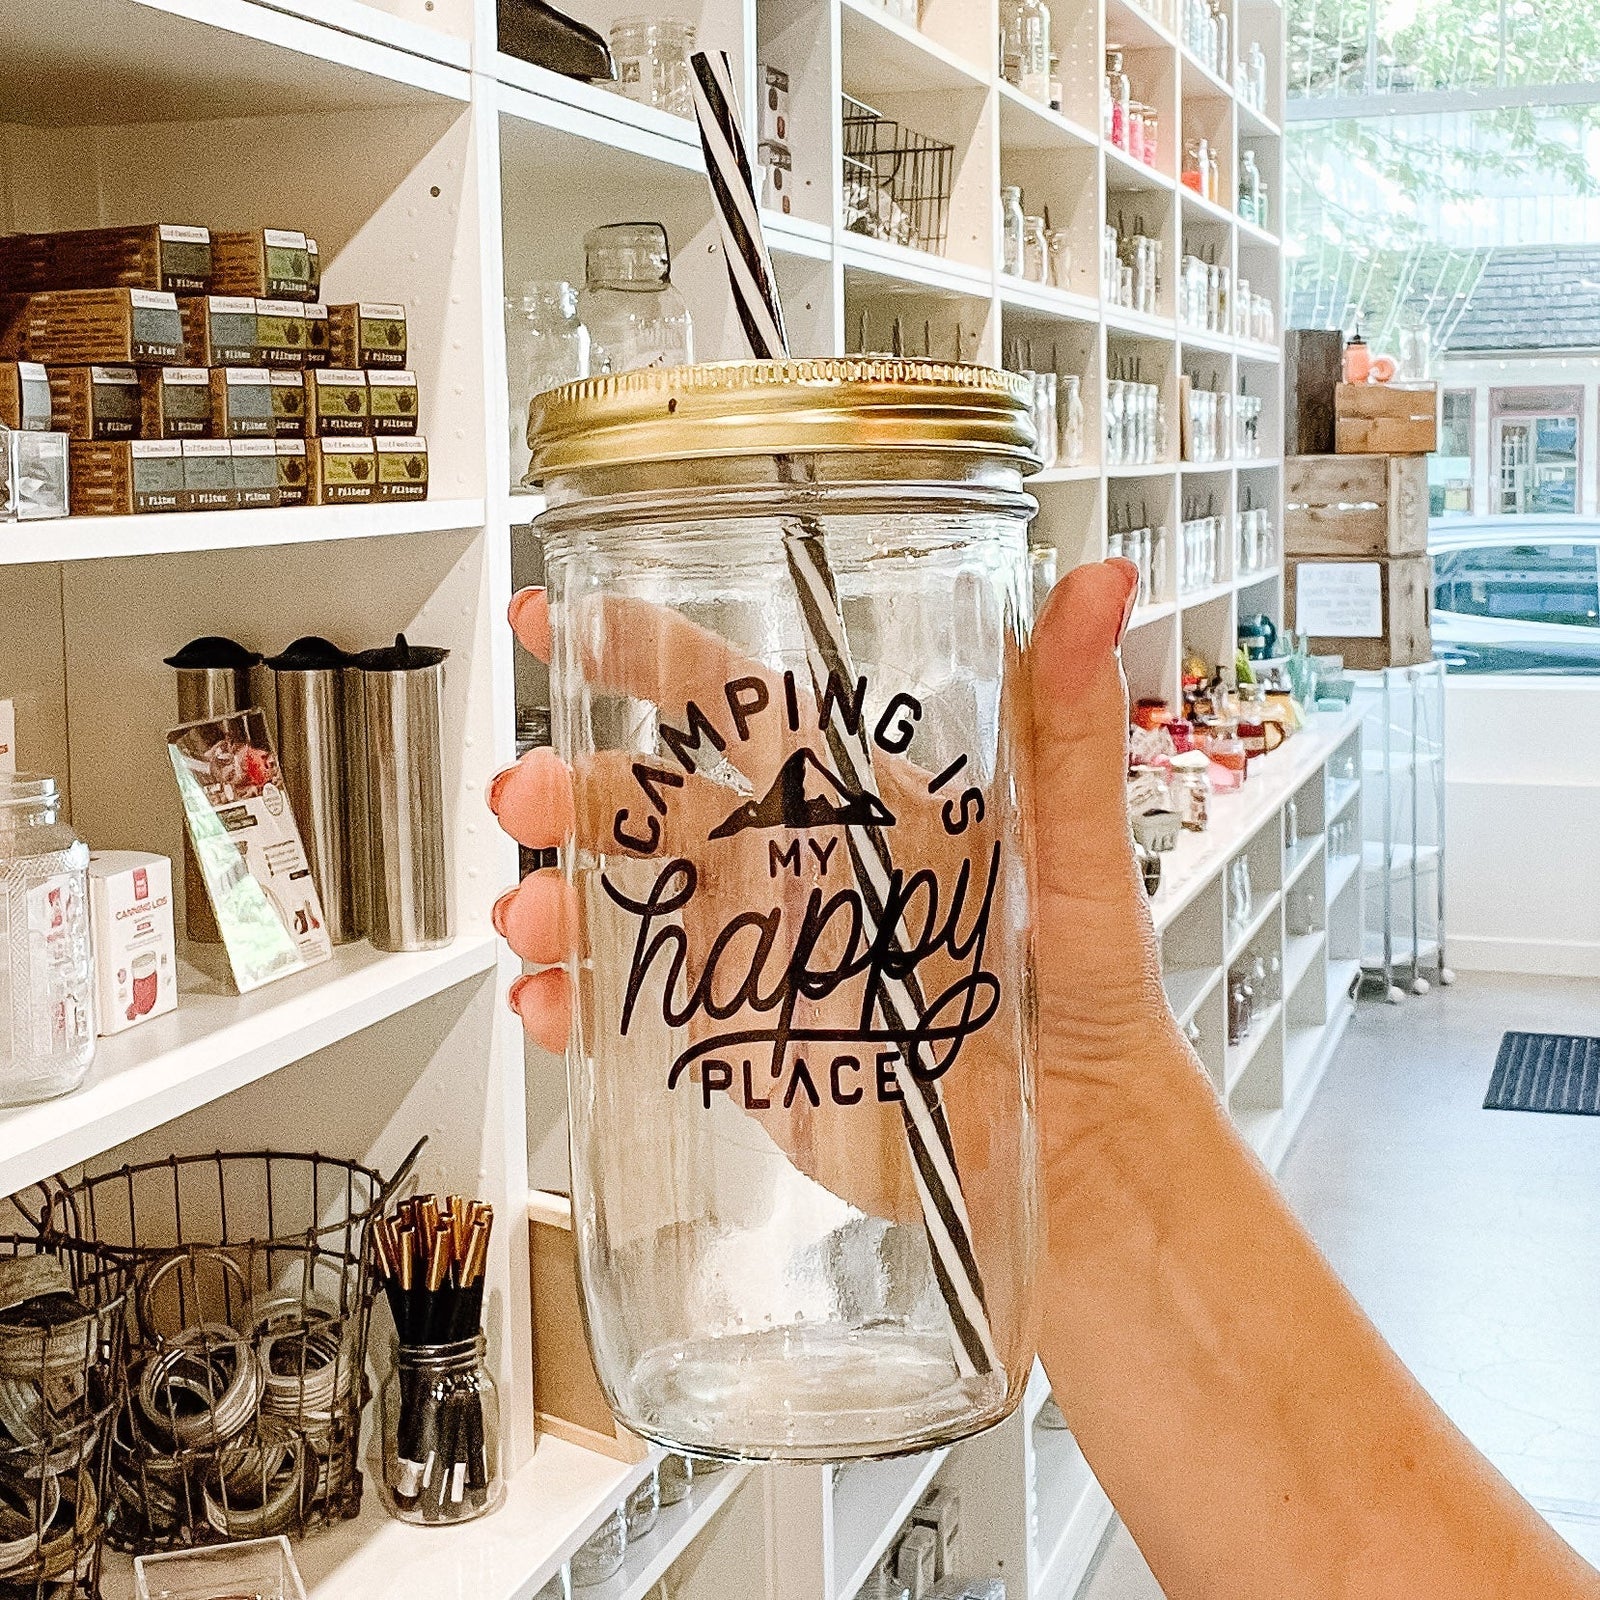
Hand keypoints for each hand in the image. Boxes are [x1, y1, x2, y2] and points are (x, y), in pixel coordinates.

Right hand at [488, 559, 1197, 1219]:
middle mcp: (796, 862)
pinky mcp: (748, 1041)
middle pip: (661, 804)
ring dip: (564, 900)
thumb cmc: (1088, 983)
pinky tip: (553, 1008)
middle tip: (525, 796)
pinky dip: (587, 1008)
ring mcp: (762, 952)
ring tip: (531, 919)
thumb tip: (1106, 578)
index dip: (646, 655)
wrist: (1076, 1144)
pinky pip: (649, 1013)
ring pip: (634, 904)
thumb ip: (1070, 720)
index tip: (562, 625)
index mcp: (856, 796)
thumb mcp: (1077, 842)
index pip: (738, 704)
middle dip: (580, 789)